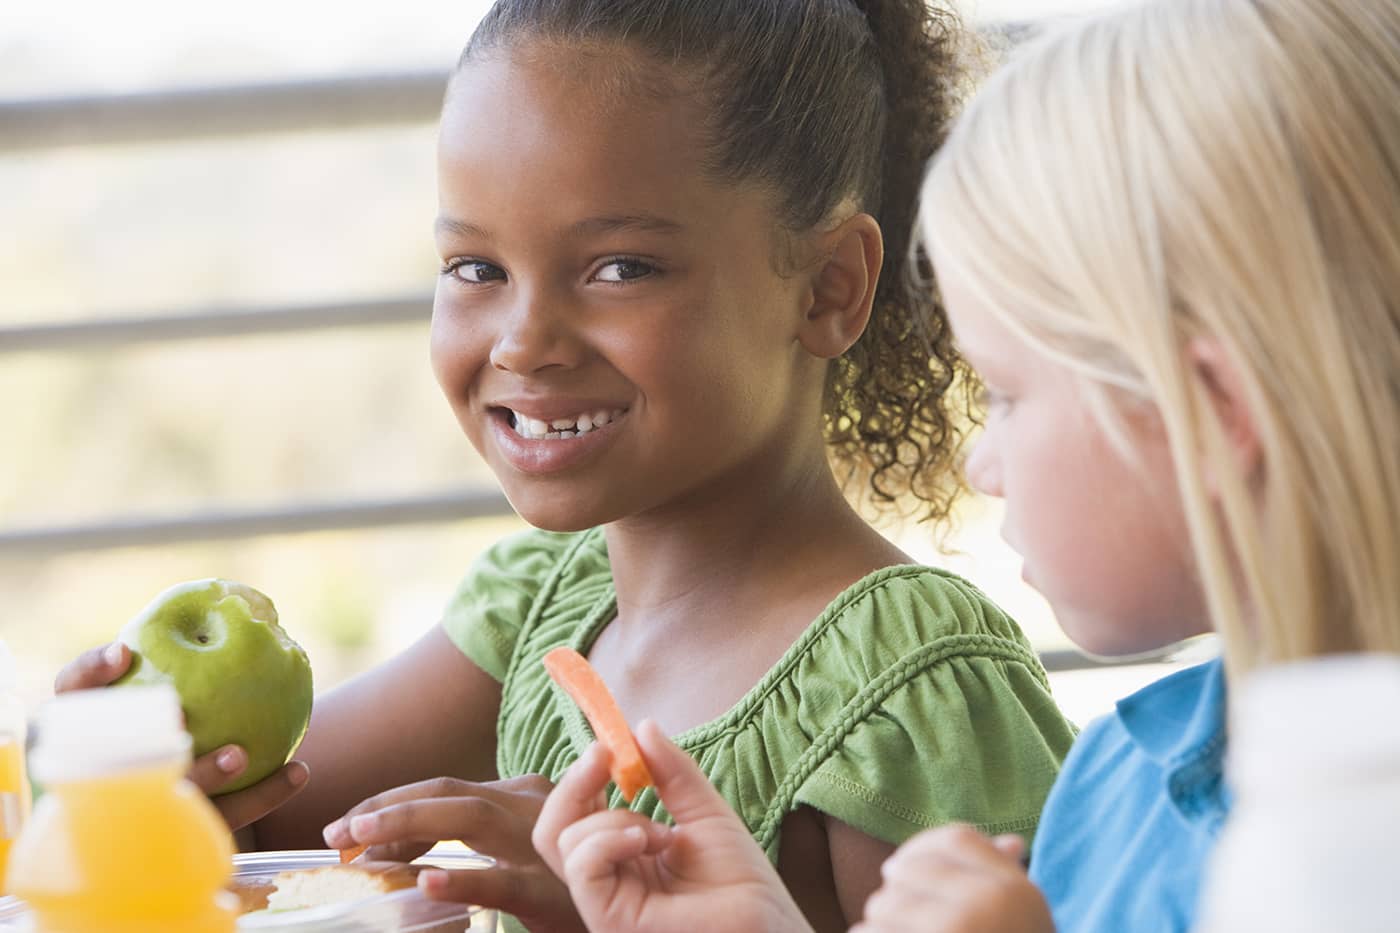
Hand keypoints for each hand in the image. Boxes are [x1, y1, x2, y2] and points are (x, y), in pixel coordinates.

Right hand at [54, 642, 309, 831]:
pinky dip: (266, 794)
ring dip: (206, 778)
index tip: (122, 652)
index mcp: (90, 731)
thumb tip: (230, 608)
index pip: (72, 698)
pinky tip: (299, 770)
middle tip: (181, 721)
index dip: (90, 675)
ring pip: (175, 800)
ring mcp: (148, 810)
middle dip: (145, 745)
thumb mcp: (168, 681)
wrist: (187, 784)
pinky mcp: (192, 833)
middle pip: (119, 764)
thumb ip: (179, 655)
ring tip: (241, 754)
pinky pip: (231, 815)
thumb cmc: (177, 716)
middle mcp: (109, 774)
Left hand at [323, 773, 584, 932]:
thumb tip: (419, 859)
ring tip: (359, 841)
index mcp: (521, 796)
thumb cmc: (583, 873)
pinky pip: (500, 879)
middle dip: (387, 807)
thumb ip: (486, 841)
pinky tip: (427, 883)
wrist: (643, 892)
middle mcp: (528, 806)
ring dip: (408, 822)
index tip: (349, 826)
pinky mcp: (549, 887)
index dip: (393, 802)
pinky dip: (462, 878)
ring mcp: (540, 841)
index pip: (446, 789)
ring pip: (469, 818)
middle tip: (337, 833)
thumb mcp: (533, 844)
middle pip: (449, 792)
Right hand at [533, 719, 811, 932]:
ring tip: (659, 831)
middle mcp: (607, 880)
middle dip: (574, 781)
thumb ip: (672, 772)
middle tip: (605, 754)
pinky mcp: (610, 920)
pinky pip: (583, 867)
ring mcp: (604, 903)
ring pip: (562, 842)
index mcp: (622, 857)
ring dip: (610, 817)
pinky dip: (608, 839)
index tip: (608, 743)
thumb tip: (643, 725)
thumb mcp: (703, 812)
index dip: (584, 775)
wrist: (768, 924)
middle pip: (554, 827)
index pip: (577, 815)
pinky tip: (647, 839)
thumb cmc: (741, 882)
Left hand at [852, 825, 1052, 932]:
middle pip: (909, 869)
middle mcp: (987, 903)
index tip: (900, 870)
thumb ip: (1006, 881)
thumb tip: (1011, 842)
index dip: (922, 849)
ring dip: (881, 925)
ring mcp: (953, 927)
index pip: (957, 838)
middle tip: (906, 921)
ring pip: (882, 904)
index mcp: (1018, 891)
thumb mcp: (1022, 921)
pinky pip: (867, 932)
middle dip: (897, 895)